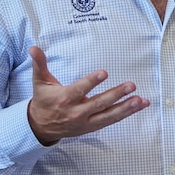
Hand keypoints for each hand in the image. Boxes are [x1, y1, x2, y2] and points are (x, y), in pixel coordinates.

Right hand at [27, 45, 149, 144]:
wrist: (40, 127)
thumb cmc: (43, 100)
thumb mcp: (39, 82)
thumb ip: (39, 64)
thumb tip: (34, 48)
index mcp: (64, 99)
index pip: (79, 89)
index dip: (92, 82)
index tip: (104, 73)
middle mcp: (76, 112)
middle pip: (99, 104)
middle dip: (116, 95)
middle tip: (131, 85)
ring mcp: (86, 121)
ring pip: (109, 115)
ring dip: (126, 108)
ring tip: (141, 100)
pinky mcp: (92, 127)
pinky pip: (111, 120)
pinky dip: (126, 113)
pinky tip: (139, 105)